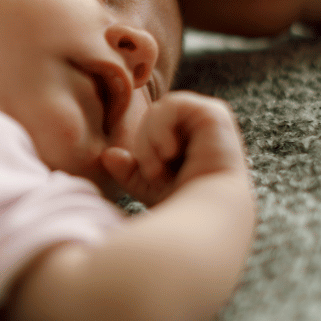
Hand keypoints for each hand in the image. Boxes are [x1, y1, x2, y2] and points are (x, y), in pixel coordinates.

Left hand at [101, 91, 247, 205]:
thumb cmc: (181, 205)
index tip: (151, 176)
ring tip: (160, 166)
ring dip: (150, 139)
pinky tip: (169, 152)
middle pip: (151, 116)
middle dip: (144, 145)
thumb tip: (107, 155)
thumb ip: (128, 169)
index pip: (151, 125)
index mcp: (188, 138)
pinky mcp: (213, 113)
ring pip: (158, 110)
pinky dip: (161, 128)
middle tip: (154, 173)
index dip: (144, 148)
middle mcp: (200, 126)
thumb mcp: (147, 186)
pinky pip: (172, 104)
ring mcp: (207, 117)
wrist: (205, 216)